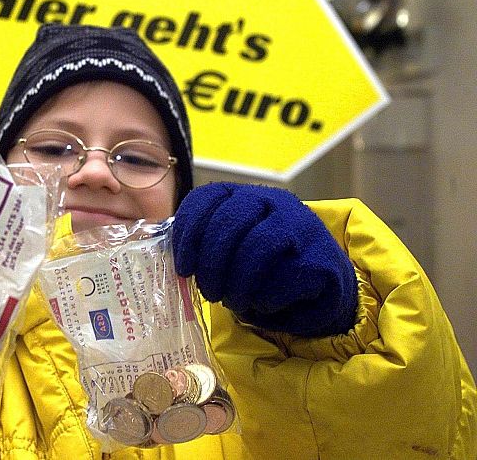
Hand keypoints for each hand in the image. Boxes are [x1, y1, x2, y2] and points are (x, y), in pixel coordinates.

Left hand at [172, 182, 356, 336]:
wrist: (320, 287)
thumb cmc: (266, 269)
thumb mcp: (235, 249)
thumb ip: (208, 245)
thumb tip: (178, 259)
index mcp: (246, 195)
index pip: (207, 197)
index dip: (188, 232)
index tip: (184, 267)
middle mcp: (275, 202)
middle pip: (230, 220)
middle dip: (212, 263)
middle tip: (208, 291)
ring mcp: (302, 226)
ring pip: (257, 246)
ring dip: (237, 283)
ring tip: (232, 302)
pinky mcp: (321, 258)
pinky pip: (282, 278)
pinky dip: (264, 299)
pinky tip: (261, 305)